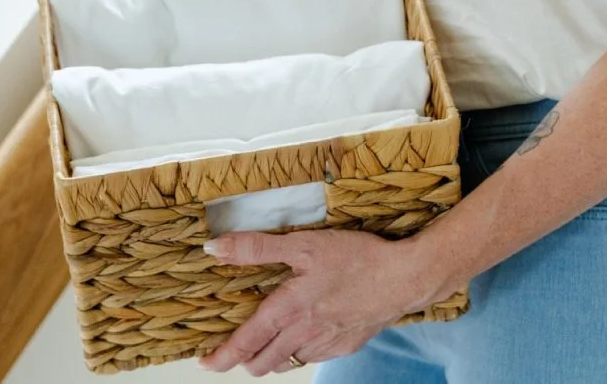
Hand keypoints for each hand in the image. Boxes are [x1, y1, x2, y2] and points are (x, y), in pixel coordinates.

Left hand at [195, 227, 434, 374]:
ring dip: (269, 358)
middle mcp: (302, 334)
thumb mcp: (301, 244)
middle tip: (232, 348)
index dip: (222, 356)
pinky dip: (297, 352)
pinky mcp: (344, 346)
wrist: (401, 278)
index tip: (204, 362)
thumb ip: (255, 248)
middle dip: (242, 360)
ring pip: (286, 363)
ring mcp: (325, 345)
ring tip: (262, 342)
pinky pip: (311, 357)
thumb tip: (214, 249)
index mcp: (287, 310)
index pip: (245, 342)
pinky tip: (299, 333)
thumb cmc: (352, 257)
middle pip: (262, 362)